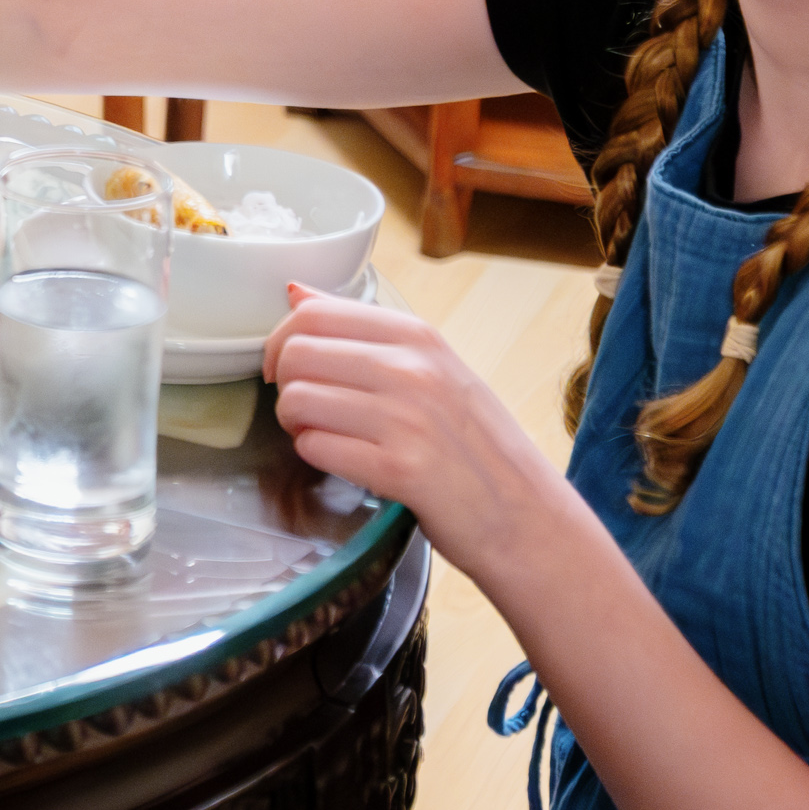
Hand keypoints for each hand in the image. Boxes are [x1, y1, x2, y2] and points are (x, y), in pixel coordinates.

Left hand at [261, 282, 566, 564]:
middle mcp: (412, 369)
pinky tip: (345, 462)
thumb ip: (365, 331)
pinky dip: (317, 457)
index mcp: (418, 336)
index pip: (313, 313)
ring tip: (326, 436)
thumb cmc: (475, 444)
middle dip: (285, 386)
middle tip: (306, 410)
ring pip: (297, 401)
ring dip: (296, 425)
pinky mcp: (399, 470)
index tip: (284, 366)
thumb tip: (296, 293)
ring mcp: (406, 419)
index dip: (280, 340)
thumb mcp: (434, 368)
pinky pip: (316, 448)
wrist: (528, 516)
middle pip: (297, 354)